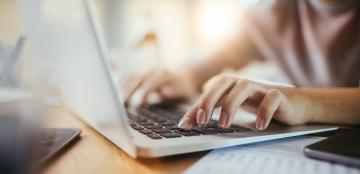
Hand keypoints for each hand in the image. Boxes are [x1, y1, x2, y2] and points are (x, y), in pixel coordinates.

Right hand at [120, 69, 197, 105]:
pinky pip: (126, 78)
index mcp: (166, 75)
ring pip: (130, 77)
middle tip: (121, 105)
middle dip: (128, 91)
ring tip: (116, 103)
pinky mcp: (140, 76)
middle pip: (137, 78)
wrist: (186, 78)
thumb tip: (164, 93)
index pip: (152, 81)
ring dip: (121, 89)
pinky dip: (119, 85)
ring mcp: (146, 72)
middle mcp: (154, 71)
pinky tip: (114, 96)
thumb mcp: (187, 94)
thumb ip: (176, 93)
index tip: (137, 103)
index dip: (144, 92)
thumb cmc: (187, 91)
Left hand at [178, 74, 311, 129]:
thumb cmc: (260, 103)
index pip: (209, 91)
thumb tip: (189, 116)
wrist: (296, 103)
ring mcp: (262, 87)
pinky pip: (272, 98)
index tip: (185, 125)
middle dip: (209, 100)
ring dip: (231, 104)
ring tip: (224, 124)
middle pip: (223, 82)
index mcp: (232, 84)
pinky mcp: (280, 95)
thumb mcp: (235, 104)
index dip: (196, 107)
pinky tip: (258, 125)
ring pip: (244, 87)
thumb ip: (214, 107)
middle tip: (202, 121)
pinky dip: (264, 111)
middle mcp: (244, 82)